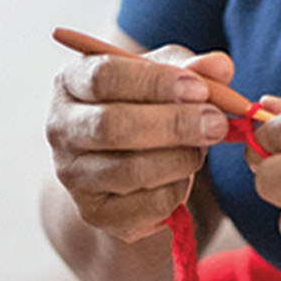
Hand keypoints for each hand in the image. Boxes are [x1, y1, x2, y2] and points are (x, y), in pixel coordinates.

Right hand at [47, 44, 236, 243]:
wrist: (123, 159)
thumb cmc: (143, 104)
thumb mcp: (164, 76)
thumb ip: (192, 68)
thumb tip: (219, 67)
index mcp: (70, 82)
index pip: (104, 77)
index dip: (154, 82)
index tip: (198, 88)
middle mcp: (61, 128)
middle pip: (112, 126)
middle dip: (173, 124)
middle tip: (216, 123)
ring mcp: (73, 175)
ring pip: (130, 170)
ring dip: (180, 159)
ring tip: (203, 148)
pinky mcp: (95, 213)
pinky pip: (146, 206)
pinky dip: (177, 190)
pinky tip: (185, 174)